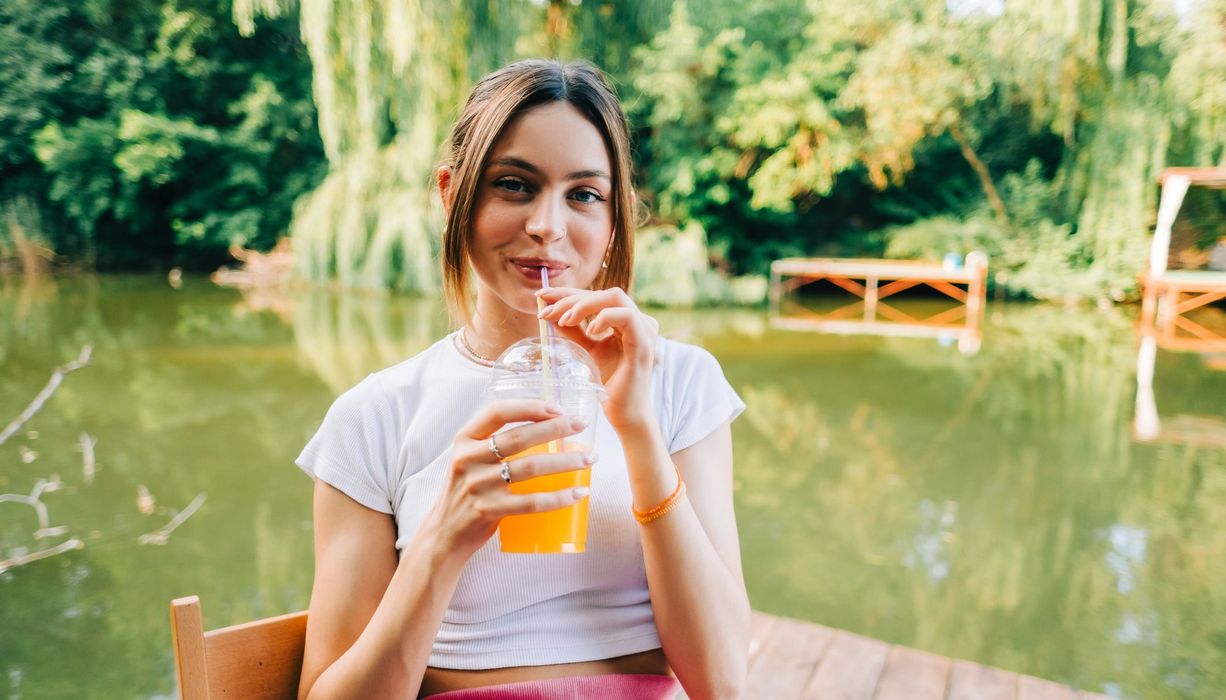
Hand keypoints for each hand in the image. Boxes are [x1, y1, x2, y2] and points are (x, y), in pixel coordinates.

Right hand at [421, 399, 595, 558]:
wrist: (443, 534)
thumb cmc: (466, 492)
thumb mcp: (469, 460)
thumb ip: (494, 444)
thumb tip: (544, 428)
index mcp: (464, 440)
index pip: (498, 412)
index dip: (530, 407)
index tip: (557, 408)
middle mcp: (468, 459)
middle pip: (520, 437)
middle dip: (556, 428)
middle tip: (581, 426)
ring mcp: (477, 486)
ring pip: (531, 467)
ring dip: (566, 461)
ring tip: (589, 458)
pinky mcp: (488, 511)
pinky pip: (531, 502)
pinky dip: (560, 497)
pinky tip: (578, 493)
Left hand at [536, 286, 659, 429]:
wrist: (624, 414)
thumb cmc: (608, 384)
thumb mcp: (586, 351)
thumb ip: (573, 332)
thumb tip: (549, 313)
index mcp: (624, 320)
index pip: (595, 296)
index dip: (568, 293)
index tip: (542, 297)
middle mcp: (637, 320)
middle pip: (603, 293)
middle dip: (570, 297)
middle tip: (546, 310)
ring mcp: (643, 329)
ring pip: (615, 297)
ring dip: (585, 304)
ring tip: (564, 320)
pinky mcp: (644, 343)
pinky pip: (626, 316)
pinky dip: (605, 317)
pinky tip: (590, 331)